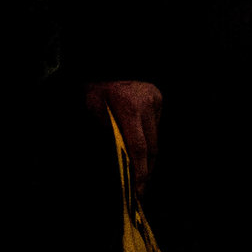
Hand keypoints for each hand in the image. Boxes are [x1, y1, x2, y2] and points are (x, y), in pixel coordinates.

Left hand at [83, 80, 163, 194]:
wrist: (107, 62)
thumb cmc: (95, 87)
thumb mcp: (92, 107)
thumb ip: (106, 133)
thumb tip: (118, 161)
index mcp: (129, 108)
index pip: (138, 148)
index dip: (140, 172)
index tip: (138, 190)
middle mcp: (147, 104)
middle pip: (151, 147)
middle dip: (146, 169)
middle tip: (140, 188)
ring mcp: (156, 100)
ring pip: (156, 138)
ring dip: (148, 155)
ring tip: (141, 173)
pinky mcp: (159, 98)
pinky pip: (155, 125)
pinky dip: (148, 137)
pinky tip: (141, 146)